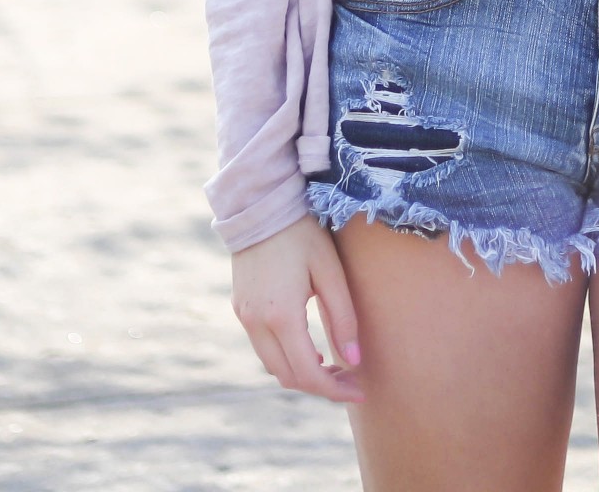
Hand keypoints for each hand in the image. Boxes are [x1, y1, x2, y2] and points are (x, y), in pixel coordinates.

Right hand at [231, 217, 362, 402]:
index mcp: (281, 315)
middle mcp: (256, 322)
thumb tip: (354, 361)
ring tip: (331, 365)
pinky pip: (262, 347)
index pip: (308, 373)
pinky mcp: (240, 308)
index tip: (359, 392)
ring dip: (301, 373)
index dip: (334, 390)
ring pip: (272, 365)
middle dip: (320, 385)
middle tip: (349, 380)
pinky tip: (307, 347)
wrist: (260, 207)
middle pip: (288, 376)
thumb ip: (343, 318)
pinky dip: (285, 356)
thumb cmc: (302, 234)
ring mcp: (244, 316)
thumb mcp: (330, 272)